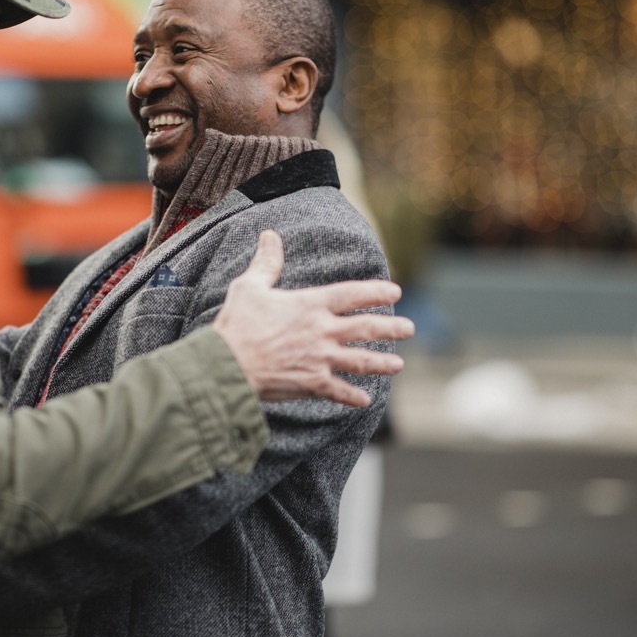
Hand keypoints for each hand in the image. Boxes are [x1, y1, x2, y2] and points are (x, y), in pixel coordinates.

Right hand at [214, 230, 413, 406]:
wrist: (227, 365)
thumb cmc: (236, 324)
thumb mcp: (249, 286)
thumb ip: (266, 263)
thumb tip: (269, 235)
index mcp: (311, 305)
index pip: (352, 294)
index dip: (375, 291)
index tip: (395, 291)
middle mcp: (322, 331)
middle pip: (366, 328)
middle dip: (391, 328)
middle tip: (409, 328)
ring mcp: (320, 359)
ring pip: (360, 360)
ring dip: (382, 363)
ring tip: (399, 364)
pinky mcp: (312, 384)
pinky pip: (339, 391)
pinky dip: (353, 396)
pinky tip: (366, 401)